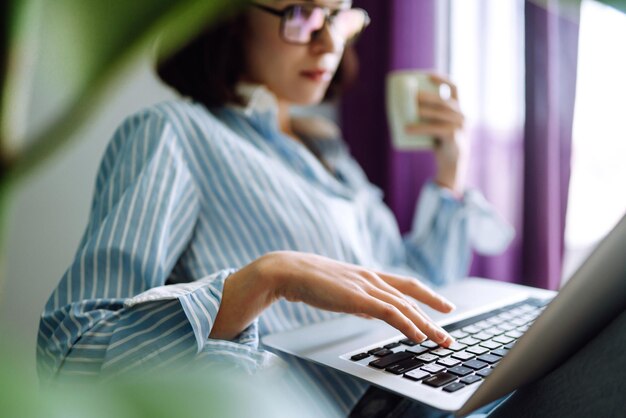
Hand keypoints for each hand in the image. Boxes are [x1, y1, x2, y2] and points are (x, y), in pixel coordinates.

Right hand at [211, 251, 455, 346]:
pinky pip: (389, 313)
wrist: (290, 271)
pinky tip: (416, 336)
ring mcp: (366, 287)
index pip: (406, 285)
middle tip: (448, 336)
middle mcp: (372, 279)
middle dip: (433, 317)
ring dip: (426, 326)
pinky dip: (406, 325)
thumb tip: (371, 312)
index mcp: (369, 276)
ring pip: (405, 307)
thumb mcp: (340, 290)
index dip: (428, 296)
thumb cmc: (310, 280)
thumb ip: (359, 300)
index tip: (444, 306)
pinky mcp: (358, 298)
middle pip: (411, 298)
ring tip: (441, 341)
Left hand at [405, 73, 466, 193]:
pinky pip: (435, 129)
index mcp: (459, 108)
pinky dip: (419, 128)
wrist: (451, 164)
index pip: (455, 87)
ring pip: (439, 114)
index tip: (427, 75)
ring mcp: (460, 126)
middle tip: (411, 94)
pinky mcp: (454, 137)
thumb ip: (428, 114)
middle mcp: (462, 115)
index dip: (442, 79)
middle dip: (427, 96)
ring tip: (408, 110)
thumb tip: (400, 105)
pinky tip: (406, 129)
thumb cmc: (440, 142)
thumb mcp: (436, 124)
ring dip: (423, 110)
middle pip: (444, 100)